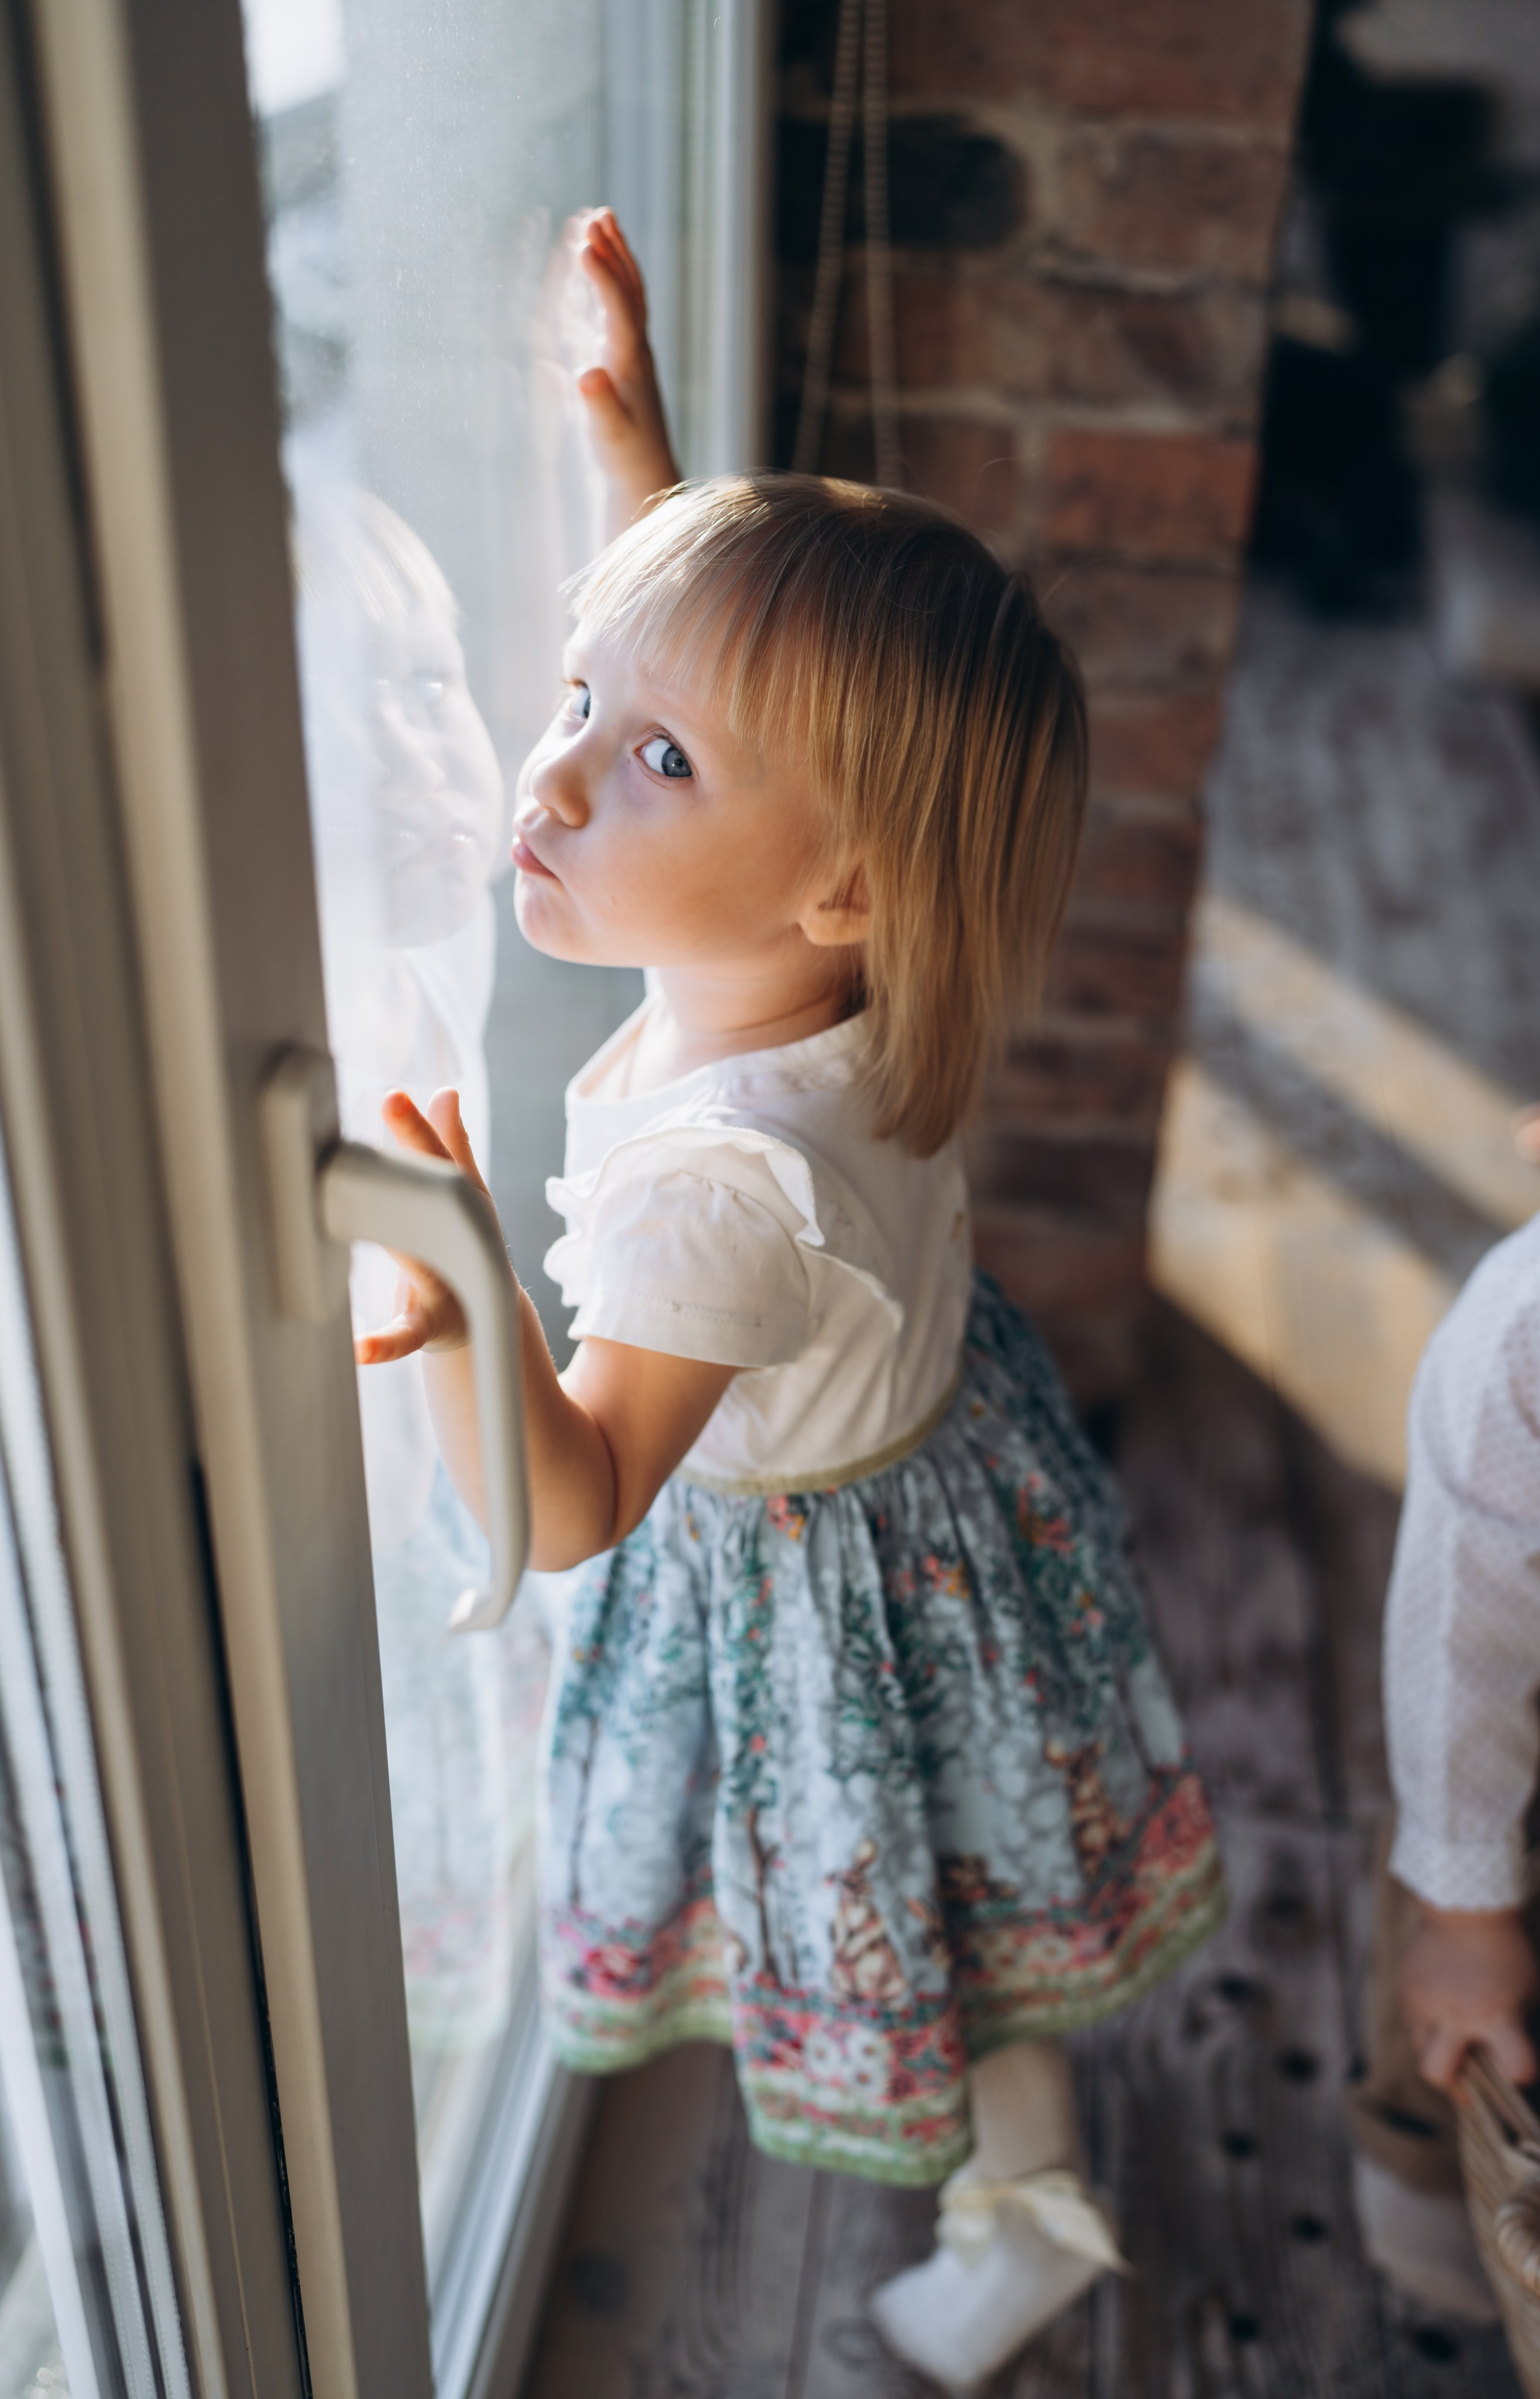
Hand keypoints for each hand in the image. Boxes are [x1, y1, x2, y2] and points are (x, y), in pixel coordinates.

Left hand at [353, 1088, 491, 1365]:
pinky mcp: (431, 1326)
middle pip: (437, 1197)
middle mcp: (458, 1241)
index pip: (439, 1161)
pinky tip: (361, 1349)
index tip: (392, 1096)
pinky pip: (407, 1335)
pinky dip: (385, 1345)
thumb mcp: (466, 1203)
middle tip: (393, 1107)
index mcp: (461, 1209)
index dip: (416, 1128)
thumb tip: (446, 1092)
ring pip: (421, 1258)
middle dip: (417, 1155)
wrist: (483, 1322)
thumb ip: (453, 1149)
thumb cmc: (464, 1251)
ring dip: (404, 1241)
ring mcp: (444, 1283)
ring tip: (360, 1211)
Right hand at [573, 208, 680, 532]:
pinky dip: (610, 279)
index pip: (619, 310)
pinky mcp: (627, 360)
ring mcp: (634, 352)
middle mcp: (637, 351)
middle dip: (612, 250)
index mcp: (631, 364)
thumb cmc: (626, 459)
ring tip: (602, 220)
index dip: (602, 277)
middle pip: (629, 290)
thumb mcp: (610, 436)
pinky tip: (600, 265)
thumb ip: (598, 404)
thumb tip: (586, 374)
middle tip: (597, 213)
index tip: (584, 245)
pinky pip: (621, 308)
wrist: (649, 476)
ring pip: (628, 293)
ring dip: (616, 255)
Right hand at [1400, 1901, 1538, 2091]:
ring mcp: (1424, 2003)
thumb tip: (1511, 2067)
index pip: (1515, 2068)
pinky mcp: (1405, 1993)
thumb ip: (1520, 2029)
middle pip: (1437, 2075)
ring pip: (1420, 2053)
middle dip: (1454, 2087)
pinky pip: (1414, 2027)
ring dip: (1440, 2055)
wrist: (1464, 1908)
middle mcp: (1455, 2013)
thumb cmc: (1505, 1951)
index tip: (1519, 2068)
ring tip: (1456, 2041)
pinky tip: (1444, 2009)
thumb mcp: (1528, 1990)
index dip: (1521, 2074)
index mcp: (1496, 2014)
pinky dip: (1430, 2028)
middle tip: (1469, 2086)